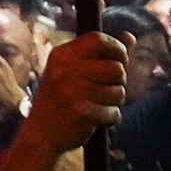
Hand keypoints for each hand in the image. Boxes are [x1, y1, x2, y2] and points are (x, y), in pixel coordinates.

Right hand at [29, 32, 131, 150]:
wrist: (41, 133)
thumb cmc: (60, 99)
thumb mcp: (72, 71)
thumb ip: (101, 54)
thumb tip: (130, 36)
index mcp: (62, 55)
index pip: (98, 39)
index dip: (117, 48)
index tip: (120, 60)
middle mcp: (65, 70)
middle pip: (116, 68)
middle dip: (119, 81)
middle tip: (105, 90)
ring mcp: (72, 91)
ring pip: (118, 92)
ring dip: (114, 102)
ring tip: (97, 105)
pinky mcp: (82, 112)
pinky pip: (114, 112)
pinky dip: (110, 118)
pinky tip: (95, 119)